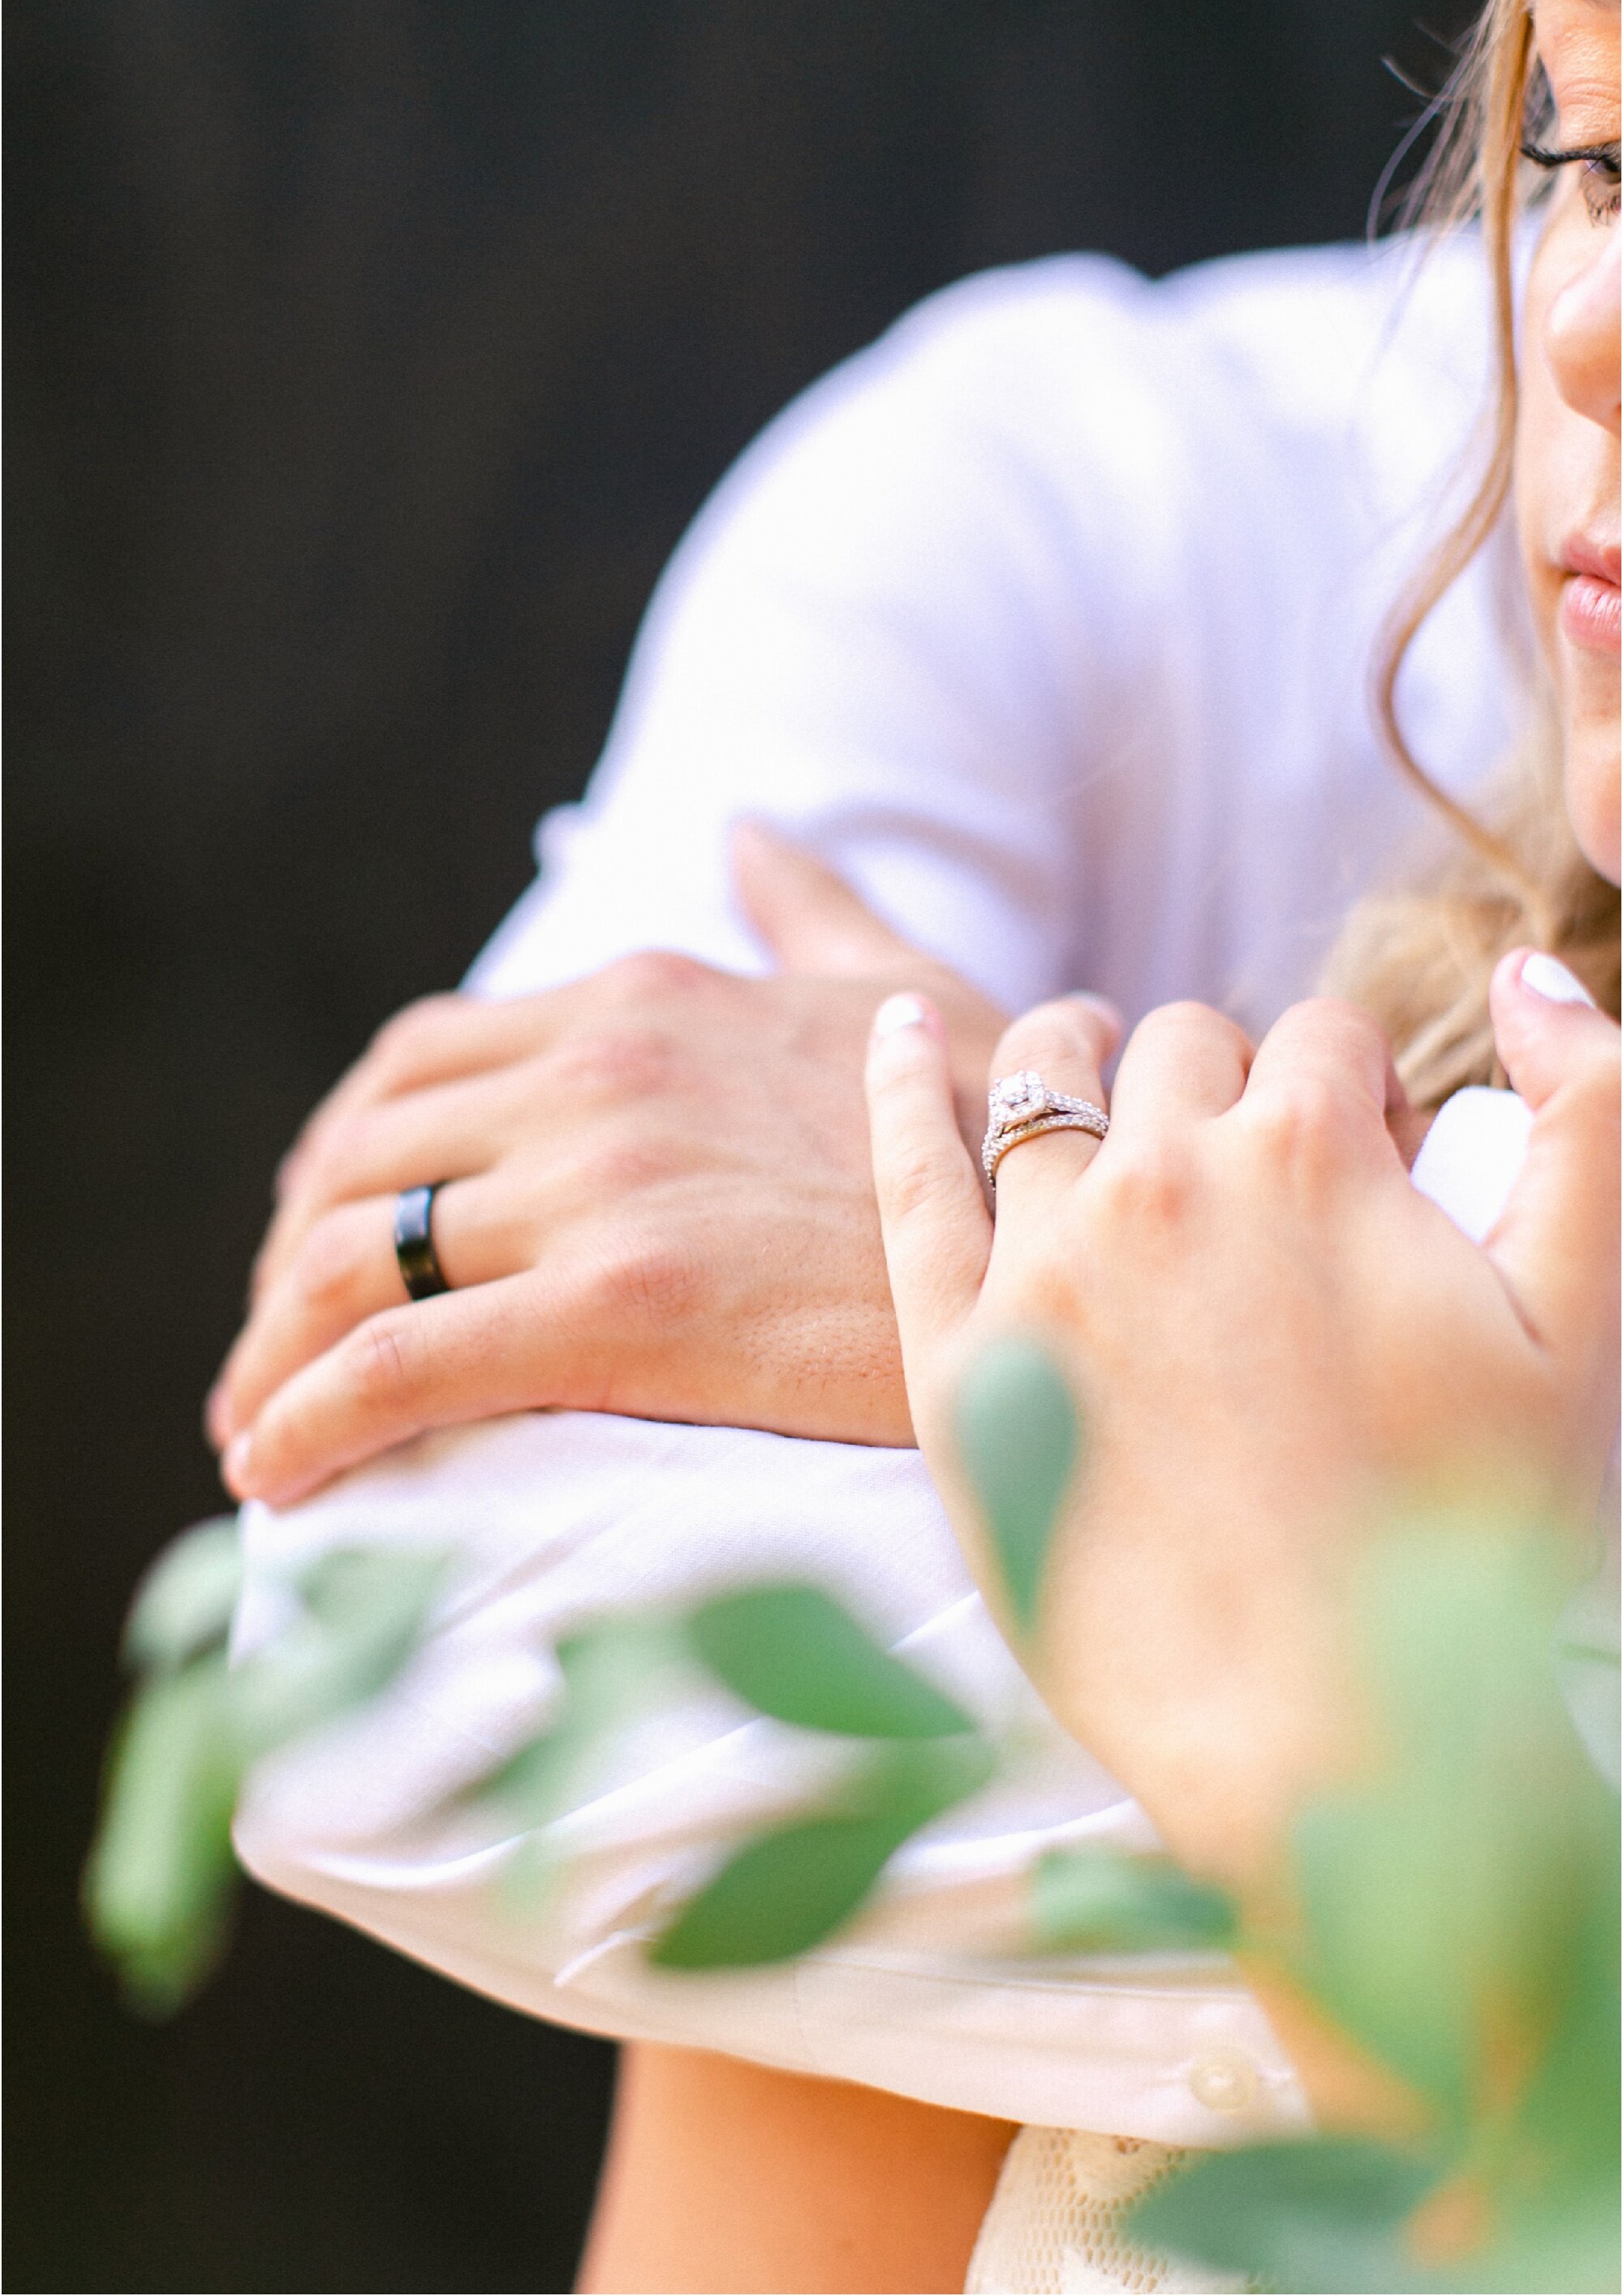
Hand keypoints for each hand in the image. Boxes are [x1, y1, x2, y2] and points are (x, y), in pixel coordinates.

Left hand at [209, 829, 1006, 1504]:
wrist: (1083, 1245)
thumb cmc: (995, 1129)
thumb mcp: (897, 988)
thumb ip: (808, 907)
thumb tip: (752, 829)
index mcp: (640, 1001)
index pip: (412, 1065)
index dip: (335, 1160)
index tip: (318, 1242)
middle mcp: (599, 1074)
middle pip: (352, 1162)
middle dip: (282, 1264)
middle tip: (272, 1353)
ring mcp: (607, 1184)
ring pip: (350, 1260)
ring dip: (267, 1353)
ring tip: (254, 1428)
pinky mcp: (625, 1306)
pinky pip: (399, 1361)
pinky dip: (306, 1418)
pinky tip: (272, 1473)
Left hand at [864, 953, 1618, 1892]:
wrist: (1334, 1743)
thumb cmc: (1474, 1546)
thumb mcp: (1588, 1319)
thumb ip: (1592, 1117)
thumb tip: (1527, 976)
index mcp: (1312, 1157)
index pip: (1321, 1037)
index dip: (1358, 1087)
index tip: (1370, 1156)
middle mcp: (1165, 1182)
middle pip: (1185, 1045)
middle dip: (1232, 1077)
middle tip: (1258, 1167)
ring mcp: (1044, 1266)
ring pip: (1046, 1080)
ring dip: (1085, 1056)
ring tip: (1099, 1069)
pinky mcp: (955, 1359)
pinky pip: (907, 1178)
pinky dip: (898, 1084)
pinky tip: (893, 1025)